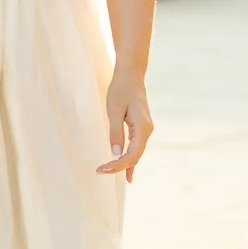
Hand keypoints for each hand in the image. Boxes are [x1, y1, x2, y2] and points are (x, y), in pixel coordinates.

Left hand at [97, 66, 153, 180]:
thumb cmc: (121, 89)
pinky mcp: (141, 128)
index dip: (117, 165)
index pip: (132, 154)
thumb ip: (116, 133)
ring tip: (108, 172)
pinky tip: (128, 172)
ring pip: (135, 153)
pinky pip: (136, 147)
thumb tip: (115, 155)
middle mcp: (147, 131)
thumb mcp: (114, 111)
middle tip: (100, 171)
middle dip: (118, 166)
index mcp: (143, 127)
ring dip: (123, 164)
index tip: (102, 169)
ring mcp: (145, 130)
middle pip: (135, 156)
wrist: (131, 75)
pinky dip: (130, 159)